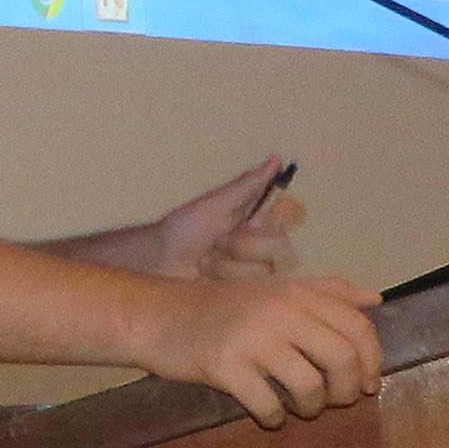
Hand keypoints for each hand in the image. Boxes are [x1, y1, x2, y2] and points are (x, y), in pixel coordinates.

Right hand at [138, 273, 381, 426]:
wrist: (156, 316)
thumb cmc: (219, 306)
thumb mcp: (274, 288)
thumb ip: (326, 291)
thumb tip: (375, 300)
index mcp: (296, 292)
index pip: (357, 327)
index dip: (373, 360)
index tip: (368, 382)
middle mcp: (279, 311)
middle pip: (341, 358)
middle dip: (348, 390)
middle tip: (336, 401)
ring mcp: (251, 339)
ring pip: (309, 386)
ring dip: (313, 408)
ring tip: (301, 409)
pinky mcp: (225, 367)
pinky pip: (268, 405)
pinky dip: (276, 418)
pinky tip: (270, 416)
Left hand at [146, 158, 303, 282]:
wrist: (158, 261)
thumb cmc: (184, 228)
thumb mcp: (216, 204)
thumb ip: (248, 185)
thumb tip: (277, 158)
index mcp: (256, 216)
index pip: (290, 216)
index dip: (272, 221)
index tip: (250, 221)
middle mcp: (260, 241)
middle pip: (282, 246)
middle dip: (246, 245)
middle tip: (219, 242)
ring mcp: (252, 268)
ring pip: (267, 270)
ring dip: (231, 264)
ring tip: (207, 261)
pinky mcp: (242, 290)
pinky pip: (252, 288)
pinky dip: (226, 279)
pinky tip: (209, 276)